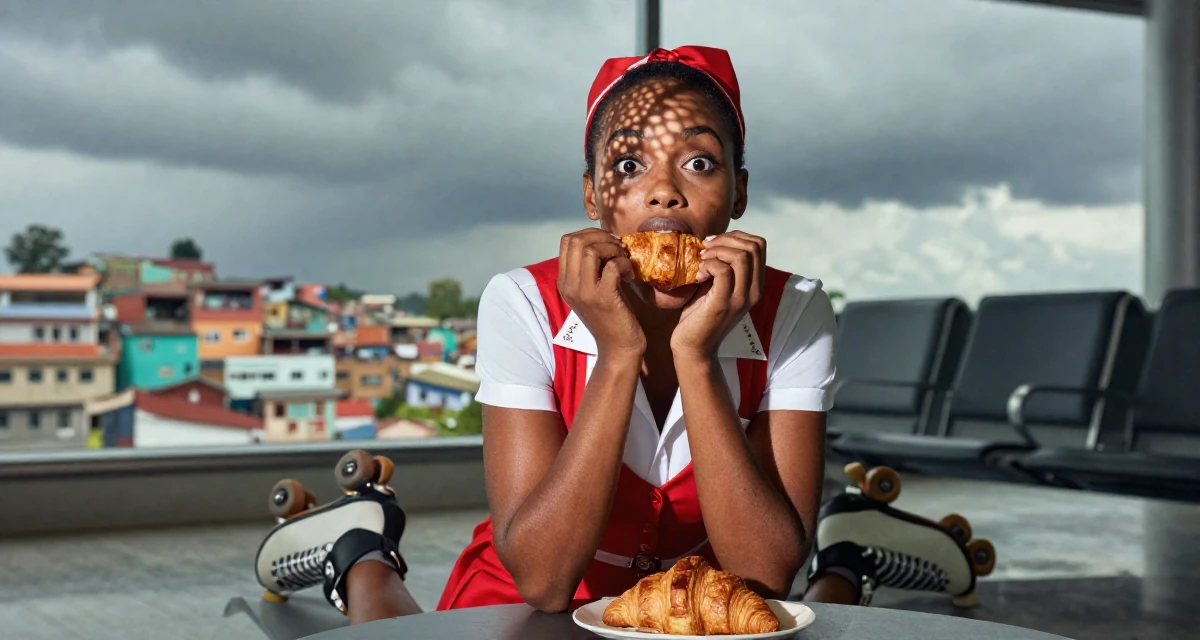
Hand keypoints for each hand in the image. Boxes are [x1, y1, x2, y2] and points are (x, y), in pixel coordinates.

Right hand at [558, 228, 644, 357]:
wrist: (618, 347)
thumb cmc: (610, 316)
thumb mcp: (592, 289)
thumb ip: (590, 267)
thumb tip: (604, 240)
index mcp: (564, 281)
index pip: (566, 241)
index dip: (589, 234)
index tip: (607, 243)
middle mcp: (569, 285)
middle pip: (576, 241)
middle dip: (601, 236)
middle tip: (617, 248)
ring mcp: (584, 292)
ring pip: (591, 250)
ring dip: (612, 248)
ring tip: (623, 259)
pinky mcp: (604, 298)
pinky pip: (613, 265)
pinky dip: (624, 263)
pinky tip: (630, 275)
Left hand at [671, 231, 765, 359]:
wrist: (693, 346)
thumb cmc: (700, 313)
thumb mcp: (716, 284)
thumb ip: (723, 265)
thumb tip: (715, 239)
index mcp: (755, 284)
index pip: (759, 244)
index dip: (736, 236)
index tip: (713, 244)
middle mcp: (754, 290)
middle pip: (753, 246)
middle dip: (726, 240)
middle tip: (705, 250)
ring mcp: (741, 298)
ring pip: (741, 256)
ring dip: (716, 251)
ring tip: (701, 261)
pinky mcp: (724, 304)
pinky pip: (722, 270)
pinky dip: (708, 264)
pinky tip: (698, 274)